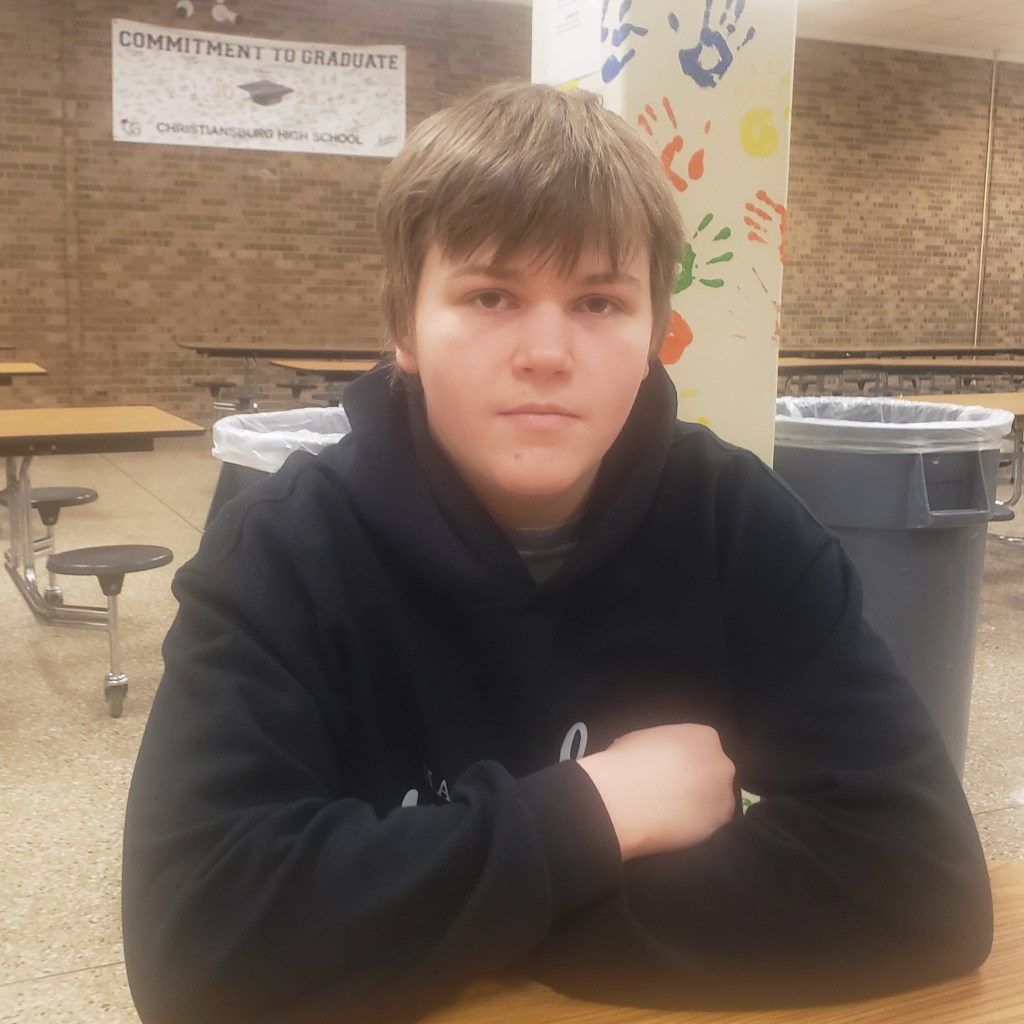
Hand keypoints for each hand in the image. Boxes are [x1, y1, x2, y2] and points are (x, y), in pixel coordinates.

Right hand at [578, 723, 735, 860]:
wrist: (624, 801)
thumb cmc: (628, 763)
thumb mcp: (643, 739)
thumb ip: (663, 746)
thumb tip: (658, 758)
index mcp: (704, 737)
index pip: (702, 746)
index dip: (685, 759)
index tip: (671, 769)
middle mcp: (721, 764)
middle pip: (713, 772)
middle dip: (697, 780)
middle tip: (672, 790)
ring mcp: (723, 795)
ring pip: (716, 799)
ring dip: (699, 804)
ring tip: (671, 811)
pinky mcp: (717, 824)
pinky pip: (710, 823)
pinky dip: (695, 824)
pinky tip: (674, 825)